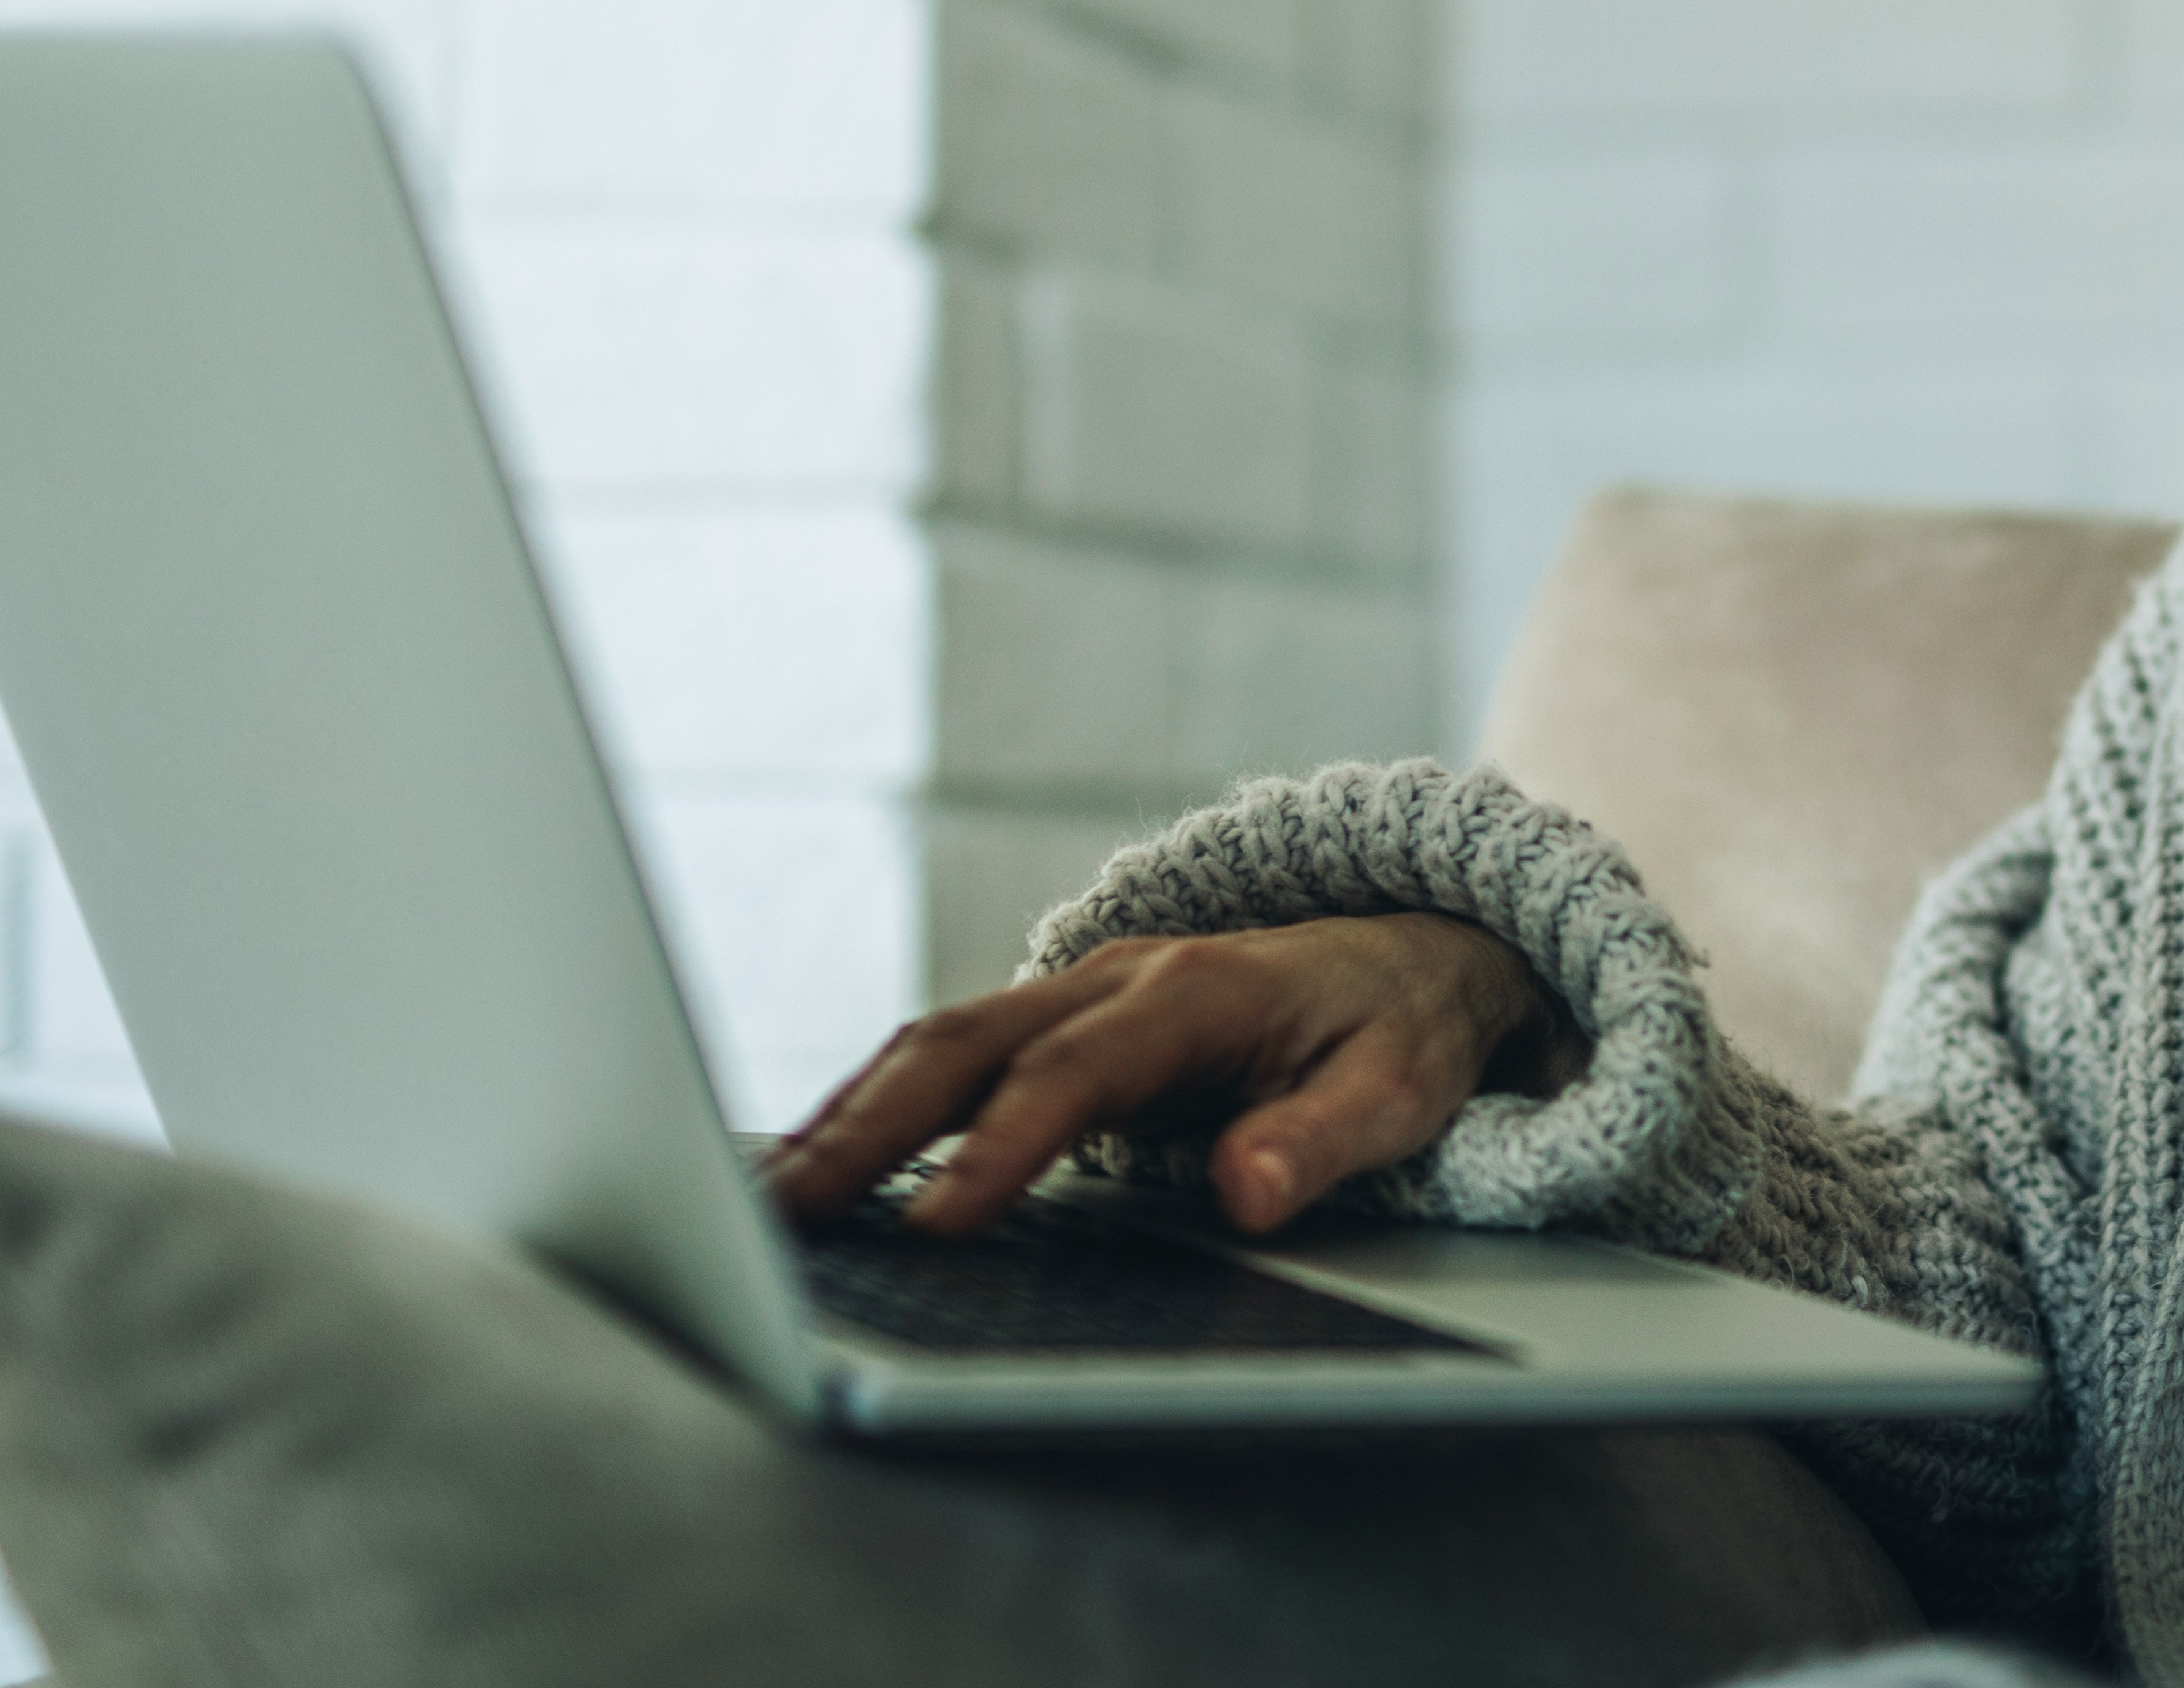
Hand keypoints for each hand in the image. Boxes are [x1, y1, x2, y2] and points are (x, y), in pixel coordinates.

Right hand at [760, 913, 1589, 1236]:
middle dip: (870, 1127)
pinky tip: (822, 1160)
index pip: (1073, 1076)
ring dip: (852, 1113)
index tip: (934, 1228)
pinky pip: (953, 1054)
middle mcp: (1119, 976)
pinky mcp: (1060, 1021)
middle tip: (788, 1212)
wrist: (1409, 954)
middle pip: (968, 1042)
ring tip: (773, 1195)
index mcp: (1194, 993)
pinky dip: (877, 1101)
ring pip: (941, 1039)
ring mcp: (1081, 990)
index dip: (998, 1151)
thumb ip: (1321, 1140)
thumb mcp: (1398, 1092)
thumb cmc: (1399, 1032)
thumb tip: (1250, 1192)